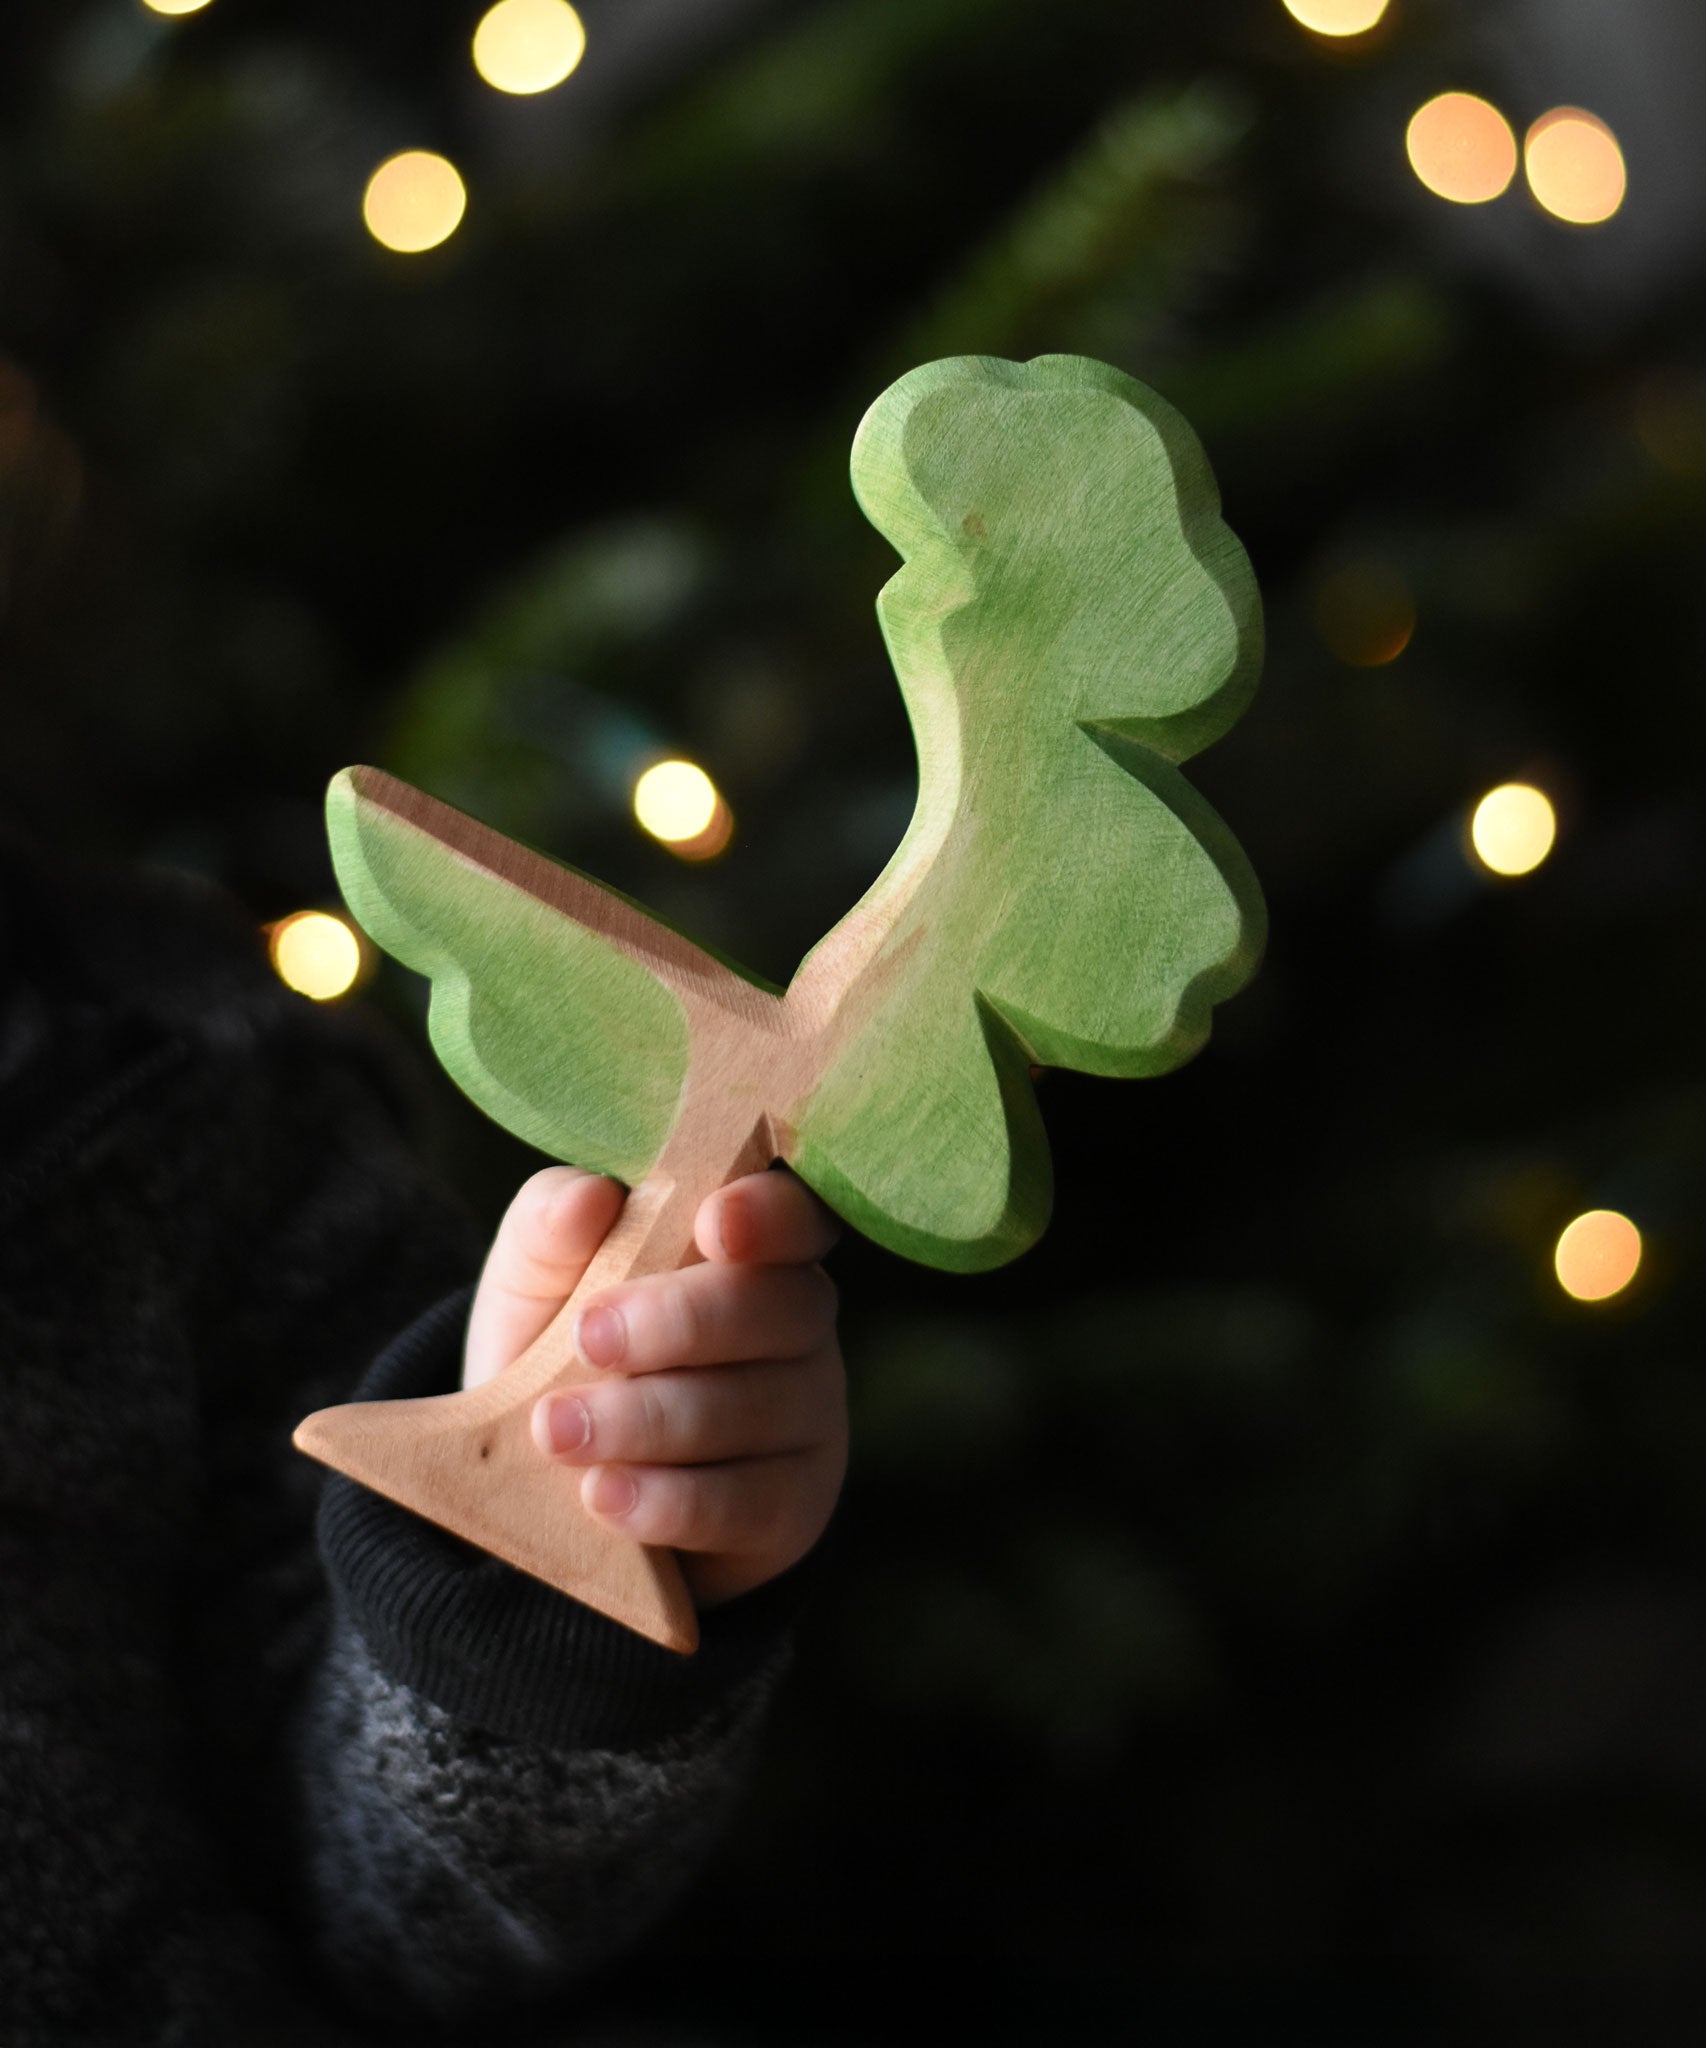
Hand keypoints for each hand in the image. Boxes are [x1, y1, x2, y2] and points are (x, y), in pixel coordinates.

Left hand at [463, 1166, 846, 1607]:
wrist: (547, 1481)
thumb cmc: (559, 1349)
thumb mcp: (536, 1277)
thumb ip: (551, 1222)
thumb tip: (589, 1198)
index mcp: (750, 1246)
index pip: (792, 1215)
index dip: (766, 1214)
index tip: (709, 1224)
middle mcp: (797, 1324)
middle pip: (779, 1308)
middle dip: (680, 1321)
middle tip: (586, 1338)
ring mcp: (807, 1418)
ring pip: (752, 1409)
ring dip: (647, 1420)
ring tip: (558, 1432)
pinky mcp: (792, 1507)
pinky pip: (747, 1503)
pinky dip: (668, 1500)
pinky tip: (603, 1493)